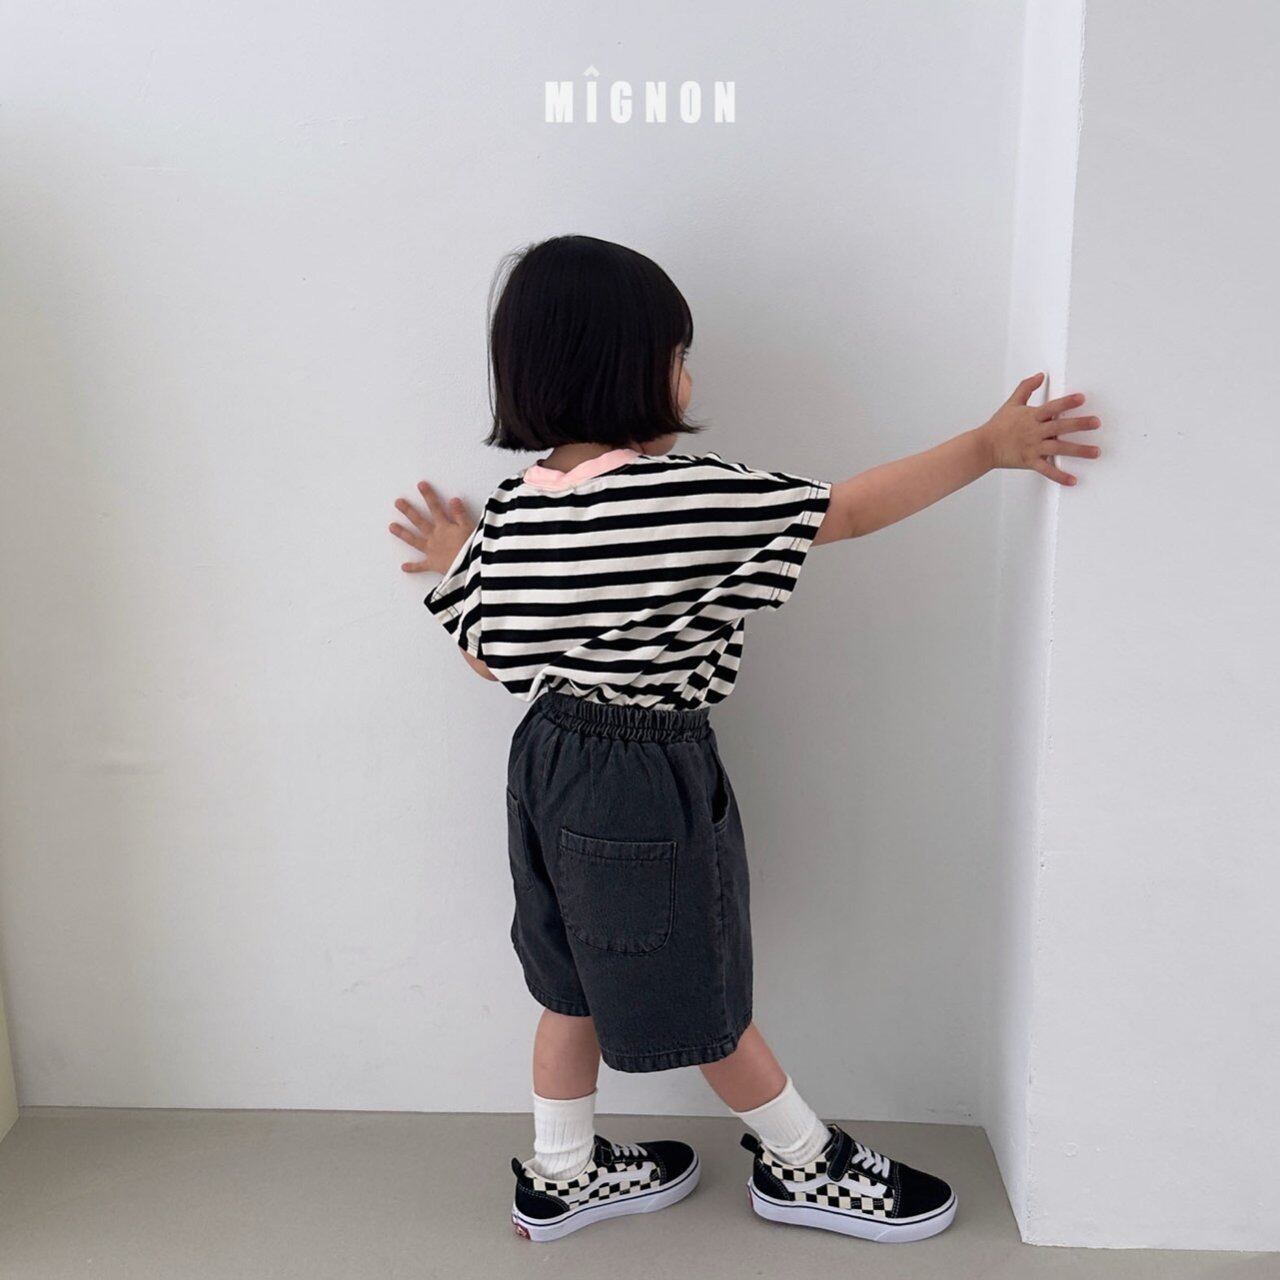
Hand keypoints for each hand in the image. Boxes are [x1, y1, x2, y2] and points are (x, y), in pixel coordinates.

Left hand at [389, 481, 475, 573]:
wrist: (469, 568)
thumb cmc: (472, 548)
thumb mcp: (469, 528)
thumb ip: (460, 514)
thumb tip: (453, 499)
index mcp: (444, 527)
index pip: (435, 508)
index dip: (428, 496)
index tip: (420, 485)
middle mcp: (434, 537)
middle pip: (419, 522)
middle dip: (408, 511)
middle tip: (397, 502)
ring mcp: (431, 550)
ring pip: (414, 540)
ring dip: (403, 533)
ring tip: (391, 527)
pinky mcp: (433, 564)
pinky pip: (421, 566)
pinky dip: (413, 568)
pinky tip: (403, 567)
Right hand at [980, 372, 1101, 485]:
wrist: (984, 446)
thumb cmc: (998, 426)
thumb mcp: (1012, 403)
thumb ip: (1026, 388)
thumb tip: (1040, 375)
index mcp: (1031, 417)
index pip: (1052, 407)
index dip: (1066, 402)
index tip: (1081, 399)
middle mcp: (1034, 432)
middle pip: (1060, 427)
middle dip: (1079, 424)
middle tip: (1096, 423)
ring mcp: (1033, 448)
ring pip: (1059, 448)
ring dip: (1079, 451)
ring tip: (1095, 452)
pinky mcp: (1030, 462)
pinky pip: (1047, 470)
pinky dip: (1060, 476)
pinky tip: (1073, 480)